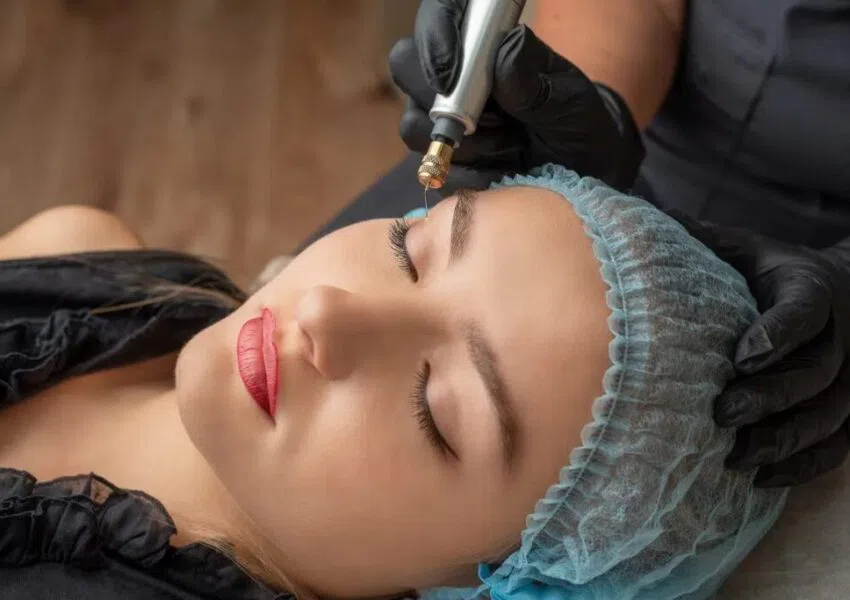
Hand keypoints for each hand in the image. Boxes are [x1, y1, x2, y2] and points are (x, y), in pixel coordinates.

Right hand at [388, 0, 644, 190]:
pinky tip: (503, 167)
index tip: (449, 76)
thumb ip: (534, 76)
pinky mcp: (439, 159)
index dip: (434, 38)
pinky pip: (433, 166)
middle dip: (444, 100)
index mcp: (479, 43)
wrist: (578, 172)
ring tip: (510, 144)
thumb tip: (505, 49)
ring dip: (464, 142)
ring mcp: (438, 118)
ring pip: (414, 125)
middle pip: (406, 68)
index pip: (438, 17)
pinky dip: (471, 172)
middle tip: (490, 118)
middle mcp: (449, 76)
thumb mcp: (568, 98)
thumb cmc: (572, 123)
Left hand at [674, 212, 849, 487]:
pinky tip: (762, 478)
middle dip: (771, 395)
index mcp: (812, 287)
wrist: (840, 290)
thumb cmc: (767, 270)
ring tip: (737, 456)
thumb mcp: (740, 247)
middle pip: (817, 372)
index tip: (741, 356)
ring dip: (784, 439)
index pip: (804, 312)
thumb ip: (697, 239)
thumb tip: (627, 220)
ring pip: (829, 416)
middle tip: (724, 411)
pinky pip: (837, 447)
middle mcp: (841, 336)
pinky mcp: (848, 413)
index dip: (777, 335)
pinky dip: (802, 466)